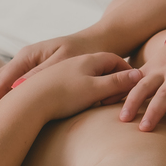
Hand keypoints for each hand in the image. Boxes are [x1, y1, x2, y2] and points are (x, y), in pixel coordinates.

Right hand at [0, 32, 108, 126]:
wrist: (100, 40)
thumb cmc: (87, 51)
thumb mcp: (67, 60)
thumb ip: (44, 73)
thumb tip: (17, 87)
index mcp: (30, 55)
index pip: (4, 79)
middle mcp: (23, 58)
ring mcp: (23, 65)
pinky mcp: (27, 72)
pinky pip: (0, 85)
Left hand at [17, 52, 142, 121]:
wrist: (27, 103)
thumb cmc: (63, 95)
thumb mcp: (96, 89)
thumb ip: (118, 82)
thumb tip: (138, 76)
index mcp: (89, 60)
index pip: (115, 60)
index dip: (126, 72)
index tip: (132, 85)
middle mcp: (75, 62)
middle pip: (101, 68)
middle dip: (111, 81)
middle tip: (113, 99)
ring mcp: (61, 71)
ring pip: (85, 77)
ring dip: (95, 88)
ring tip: (96, 104)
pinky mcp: (50, 83)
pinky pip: (72, 84)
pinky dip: (80, 93)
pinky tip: (76, 106)